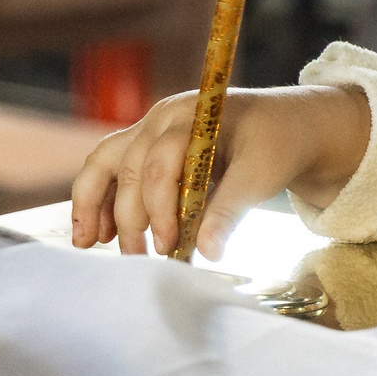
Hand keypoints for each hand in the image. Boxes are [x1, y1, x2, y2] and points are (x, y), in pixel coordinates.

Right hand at [68, 84, 371, 259]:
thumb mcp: (263, 175)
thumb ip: (230, 210)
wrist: (288, 125)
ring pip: (106, 162)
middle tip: (138, 258)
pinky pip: (114, 169)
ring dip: (94, 203)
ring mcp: (152, 130)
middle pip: (129, 166)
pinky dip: (102, 199)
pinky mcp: (150, 147)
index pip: (161, 163)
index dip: (159, 207)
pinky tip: (100, 234)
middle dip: (129, 216)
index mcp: (192, 117)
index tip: (168, 243)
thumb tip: (208, 252)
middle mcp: (164, 118)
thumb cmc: (277, 144)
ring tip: (88, 244)